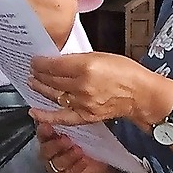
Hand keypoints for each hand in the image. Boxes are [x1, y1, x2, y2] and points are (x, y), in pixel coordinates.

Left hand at [30, 50, 169, 128]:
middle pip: (52, 80)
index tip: (35, 60)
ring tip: (32, 82)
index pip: (54, 65)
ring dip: (40, 89)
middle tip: (31, 70)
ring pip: (54, 95)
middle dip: (38, 74)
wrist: (141, 95)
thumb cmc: (124, 71)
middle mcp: (82, 86)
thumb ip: (77, 59)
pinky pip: (62, 117)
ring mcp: (83, 103)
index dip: (41, 63)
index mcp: (85, 67)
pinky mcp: (86, 116)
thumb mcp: (99, 55)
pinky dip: (46, 115)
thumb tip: (58, 61)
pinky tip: (34, 111)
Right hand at [36, 122, 111, 172]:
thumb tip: (66, 105)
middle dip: (56, 145)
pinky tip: (84, 160)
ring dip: (68, 156)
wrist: (100, 160)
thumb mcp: (78, 127)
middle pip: (46, 150)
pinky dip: (77, 166)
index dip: (44, 130)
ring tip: (78, 150)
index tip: (49, 126)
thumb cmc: (85, 139)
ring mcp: (56, 166)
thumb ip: (68, 120)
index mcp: (48, 137)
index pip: (41, 133)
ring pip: (57, 163)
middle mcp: (49, 152)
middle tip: (66, 139)